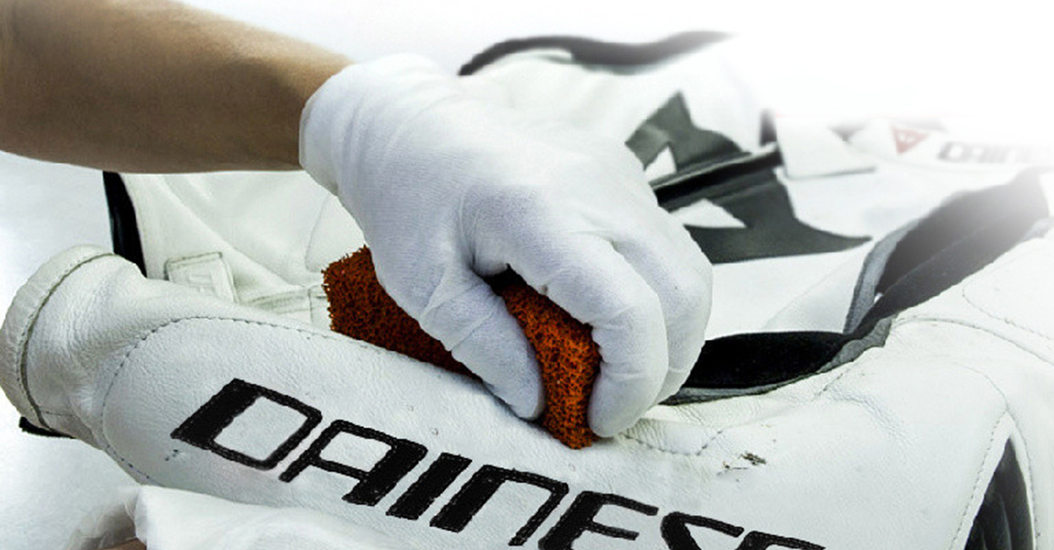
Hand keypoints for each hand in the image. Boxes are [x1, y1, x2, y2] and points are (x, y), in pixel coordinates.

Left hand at [301, 56, 710, 435]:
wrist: (409, 121)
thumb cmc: (406, 200)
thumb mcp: (423, 287)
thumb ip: (486, 349)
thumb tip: (541, 402)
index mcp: (539, 213)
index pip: (631, 311)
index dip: (630, 383)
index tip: (596, 421)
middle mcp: (598, 186)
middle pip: (682, 294)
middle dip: (663, 369)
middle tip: (613, 404)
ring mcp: (619, 173)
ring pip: (689, 270)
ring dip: (670, 335)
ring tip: (620, 370)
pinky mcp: (623, 171)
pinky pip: (666, 244)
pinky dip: (655, 294)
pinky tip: (608, 314)